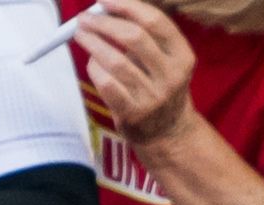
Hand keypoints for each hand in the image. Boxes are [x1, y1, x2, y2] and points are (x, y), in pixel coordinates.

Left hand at [72, 0, 196, 149]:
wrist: (167, 131)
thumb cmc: (158, 84)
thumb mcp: (164, 58)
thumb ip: (143, 33)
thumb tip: (106, 7)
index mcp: (182, 56)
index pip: (154, 22)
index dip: (127, 5)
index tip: (104, 0)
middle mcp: (171, 77)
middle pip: (134, 38)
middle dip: (104, 23)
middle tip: (84, 18)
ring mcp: (153, 97)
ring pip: (116, 61)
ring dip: (93, 43)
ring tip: (81, 34)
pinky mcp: (133, 113)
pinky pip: (106, 83)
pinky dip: (95, 68)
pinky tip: (92, 62)